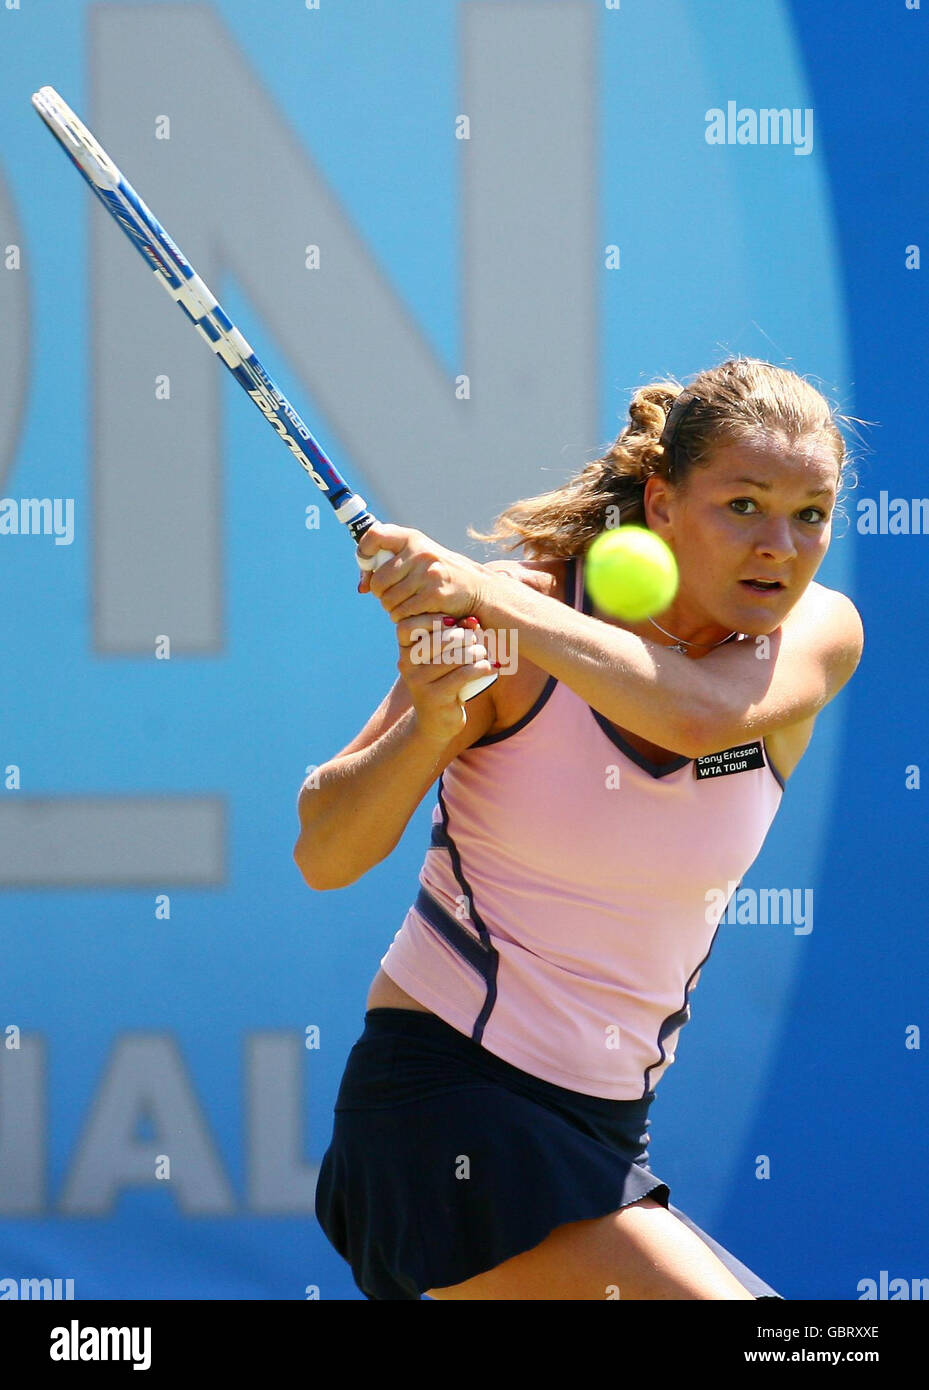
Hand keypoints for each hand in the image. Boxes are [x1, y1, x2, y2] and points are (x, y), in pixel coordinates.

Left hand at [356, 523, 487, 623]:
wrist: (477, 589)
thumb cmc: (440, 574)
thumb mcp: (419, 558)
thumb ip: (389, 563)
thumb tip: (362, 586)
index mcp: (412, 538)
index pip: (374, 536)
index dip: (363, 552)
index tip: (367, 565)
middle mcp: (420, 553)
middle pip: (378, 580)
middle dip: (381, 594)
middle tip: (392, 596)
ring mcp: (428, 574)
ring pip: (388, 600)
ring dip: (392, 609)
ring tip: (405, 606)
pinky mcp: (434, 595)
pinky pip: (402, 612)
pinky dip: (404, 618)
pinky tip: (414, 614)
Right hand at [395, 614, 492, 743]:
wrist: (435, 722)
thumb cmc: (443, 681)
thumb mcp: (444, 657)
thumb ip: (454, 635)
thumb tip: (472, 621)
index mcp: (405, 651)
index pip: (407, 627)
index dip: (430, 619)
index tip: (452, 621)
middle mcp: (407, 665)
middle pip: (437, 640)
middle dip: (462, 636)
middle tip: (475, 639)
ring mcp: (419, 682)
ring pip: (453, 657)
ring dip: (475, 651)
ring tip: (484, 653)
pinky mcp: (435, 697)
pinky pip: (462, 675)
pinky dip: (481, 668)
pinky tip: (492, 667)